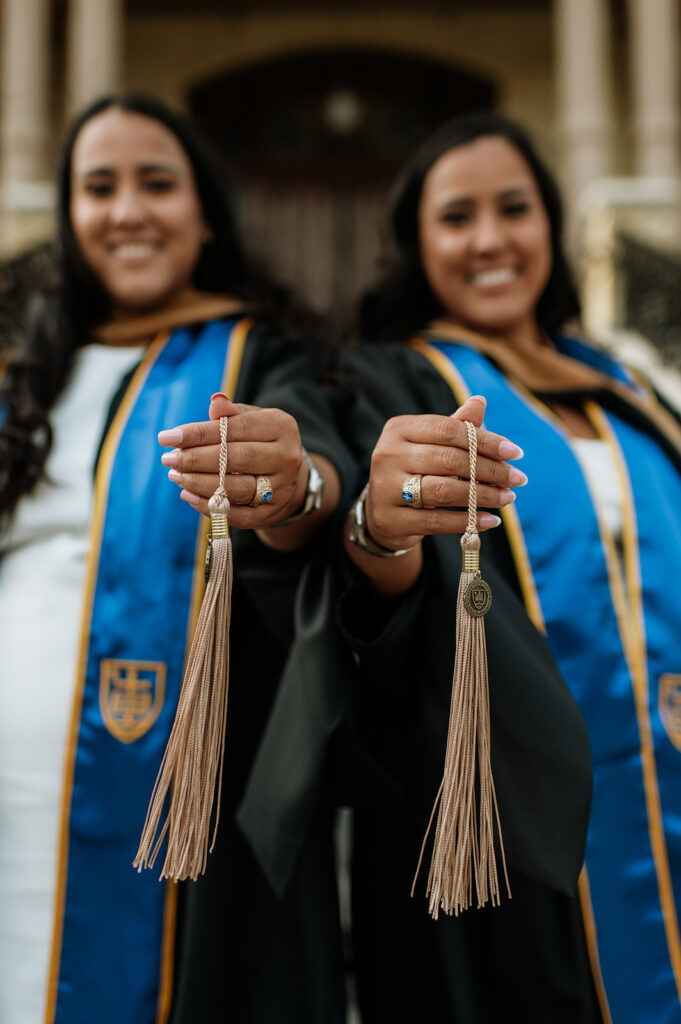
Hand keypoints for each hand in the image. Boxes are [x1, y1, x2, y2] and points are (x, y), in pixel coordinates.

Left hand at [158, 394, 307, 527]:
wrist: (289, 476)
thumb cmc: (260, 441)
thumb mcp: (251, 420)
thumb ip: (231, 414)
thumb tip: (216, 401)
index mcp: (281, 427)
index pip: (236, 428)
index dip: (200, 433)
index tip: (168, 437)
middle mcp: (286, 457)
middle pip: (238, 458)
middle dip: (197, 459)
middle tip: (168, 459)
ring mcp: (282, 488)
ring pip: (238, 488)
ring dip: (201, 483)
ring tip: (176, 476)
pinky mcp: (273, 513)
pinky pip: (239, 514)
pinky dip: (210, 507)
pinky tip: (188, 496)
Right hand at [364, 395, 526, 552]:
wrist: (382, 513)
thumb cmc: (415, 470)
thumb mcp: (432, 445)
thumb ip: (456, 427)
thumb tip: (480, 401)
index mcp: (399, 429)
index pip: (448, 430)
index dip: (485, 441)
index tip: (516, 453)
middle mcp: (388, 455)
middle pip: (449, 460)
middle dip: (490, 470)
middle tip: (518, 478)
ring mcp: (385, 488)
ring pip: (444, 490)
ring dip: (483, 495)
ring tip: (508, 497)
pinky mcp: (391, 519)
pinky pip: (436, 521)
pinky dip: (467, 521)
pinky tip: (490, 520)